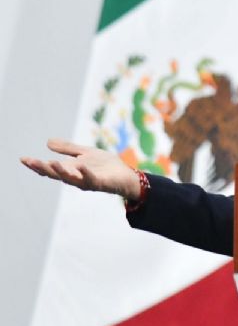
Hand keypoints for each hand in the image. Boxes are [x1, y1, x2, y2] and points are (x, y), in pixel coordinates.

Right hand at [21, 138, 140, 199]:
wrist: (126, 175)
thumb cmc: (106, 166)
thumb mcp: (85, 153)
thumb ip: (68, 149)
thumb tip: (47, 142)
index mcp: (71, 170)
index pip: (50, 169)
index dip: (36, 165)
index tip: (23, 159)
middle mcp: (76, 178)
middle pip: (56, 175)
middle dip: (42, 168)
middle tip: (30, 162)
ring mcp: (87, 182)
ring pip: (70, 179)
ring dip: (61, 171)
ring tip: (51, 163)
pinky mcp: (101, 183)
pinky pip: (91, 179)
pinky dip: (86, 173)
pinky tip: (81, 165)